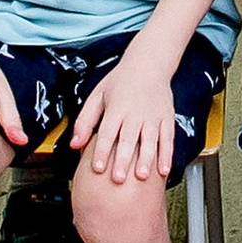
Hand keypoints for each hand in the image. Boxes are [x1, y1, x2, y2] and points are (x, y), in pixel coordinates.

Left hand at [68, 51, 177, 182]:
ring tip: (142, 176)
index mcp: (116, 108)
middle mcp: (135, 113)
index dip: (102, 151)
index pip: (107, 132)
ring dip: (147, 160)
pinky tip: (164, 171)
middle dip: (123, 160)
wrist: (149, 63)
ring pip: (150, 140)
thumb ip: (85, 121)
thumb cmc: (120, 81)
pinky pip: (168, 139)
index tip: (98, 168)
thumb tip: (73, 145)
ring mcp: (153, 116)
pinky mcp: (167, 118)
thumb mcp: (97, 96)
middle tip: (118, 179)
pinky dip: (167, 155)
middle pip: (128, 139)